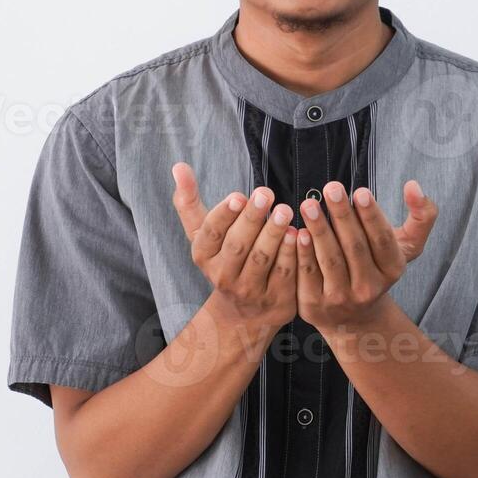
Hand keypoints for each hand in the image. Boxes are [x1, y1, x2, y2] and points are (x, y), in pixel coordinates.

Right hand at [171, 162, 297, 331]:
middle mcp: (223, 276)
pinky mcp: (276, 301)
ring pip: (261, 259)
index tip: (238, 196)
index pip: (211, 233)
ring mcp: (250, 291)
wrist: (243, 312)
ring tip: (285, 211)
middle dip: (252, 219)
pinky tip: (298, 234)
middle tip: (266, 194)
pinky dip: (291, 254)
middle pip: (237, 245)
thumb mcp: (203, 234)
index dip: (224, 215)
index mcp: (204, 256)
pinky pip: (285, 275)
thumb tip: (178, 166)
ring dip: (273, 234)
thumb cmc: (224, 259)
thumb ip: (189, 201)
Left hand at [295, 179, 437, 330]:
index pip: (382, 240)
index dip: (372, 216)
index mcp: (393, 269)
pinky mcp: (314, 305)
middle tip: (331, 188)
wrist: (352, 315)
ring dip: (320, 230)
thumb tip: (414, 185)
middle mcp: (369, 288)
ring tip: (309, 204)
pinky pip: (307, 274)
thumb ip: (421, 215)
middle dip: (342, 215)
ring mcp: (341, 299)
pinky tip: (298, 232)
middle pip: (355, 247)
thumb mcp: (405, 245)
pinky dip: (303, 252)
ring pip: (330, 260)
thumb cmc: (376, 266)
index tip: (360, 192)